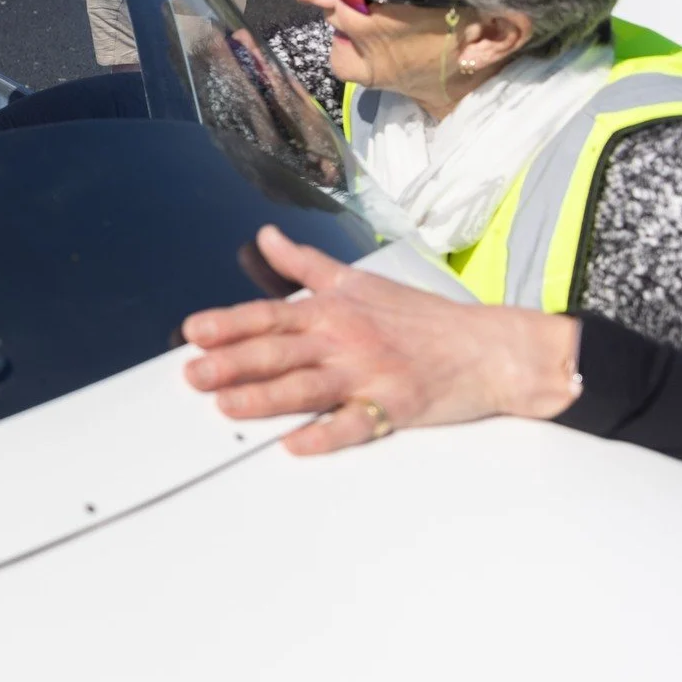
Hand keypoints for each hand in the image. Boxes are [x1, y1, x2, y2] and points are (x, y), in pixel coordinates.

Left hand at [181, 226, 582, 453]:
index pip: (269, 316)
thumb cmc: (421, 316)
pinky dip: (326, 434)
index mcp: (331, 311)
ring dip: (265, 398)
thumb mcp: (357, 280)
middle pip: (279, 352)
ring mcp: (368, 375)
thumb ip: (305, 263)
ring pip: (307, 387)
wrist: (488, 346)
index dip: (229, 323)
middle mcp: (344, 340)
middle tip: (192, 375)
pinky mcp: (394, 407)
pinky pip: (355, 424)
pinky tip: (296, 444)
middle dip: (232, 363)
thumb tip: (264, 237)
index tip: (193, 332)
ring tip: (227, 407)